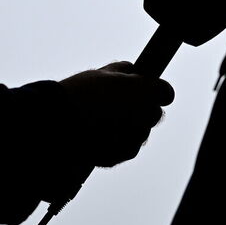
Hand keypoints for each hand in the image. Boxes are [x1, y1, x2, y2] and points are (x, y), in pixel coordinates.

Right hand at [58, 61, 174, 167]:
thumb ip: (121, 70)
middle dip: (141, 109)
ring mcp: (136, 137)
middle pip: (154, 114)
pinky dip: (119, 142)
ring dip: (130, 127)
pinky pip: (127, 146)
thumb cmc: (79, 93)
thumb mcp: (101, 73)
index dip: (155, 90)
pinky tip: (99, 134)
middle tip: (118, 104)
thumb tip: (130, 70)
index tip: (144, 90)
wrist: (59, 124)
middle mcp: (146, 115)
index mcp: (145, 90)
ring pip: (140, 131)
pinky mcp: (123, 154)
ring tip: (103, 121)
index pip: (166, 92)